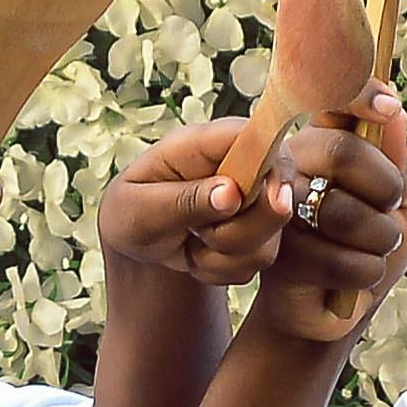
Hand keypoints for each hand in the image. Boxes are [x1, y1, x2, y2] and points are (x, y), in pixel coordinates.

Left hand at [92, 118, 270, 295]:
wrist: (133, 243)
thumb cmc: (129, 213)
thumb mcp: (138, 208)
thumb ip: (182, 200)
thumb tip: (231, 193)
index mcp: (204, 144)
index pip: (258, 136)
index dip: (272, 164)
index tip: (270, 199)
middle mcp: (237, 167)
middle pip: (277, 193)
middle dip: (240, 230)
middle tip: (198, 233)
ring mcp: (252, 201)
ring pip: (270, 237)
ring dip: (225, 255)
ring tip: (190, 243)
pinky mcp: (257, 233)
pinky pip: (257, 262)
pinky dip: (223, 270)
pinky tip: (199, 255)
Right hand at [236, 99, 406, 362]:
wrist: (333, 310)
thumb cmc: (368, 250)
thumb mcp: (401, 204)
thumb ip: (397, 162)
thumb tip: (395, 114)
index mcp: (321, 143)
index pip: (333, 101)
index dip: (359, 93)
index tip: (390, 105)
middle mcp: (291, 166)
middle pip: (343, 153)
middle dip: (384, 191)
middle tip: (388, 214)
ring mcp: (279, 209)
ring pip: (344, 212)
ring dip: (379, 242)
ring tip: (369, 253)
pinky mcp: (277, 253)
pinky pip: (338, 257)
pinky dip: (363, 274)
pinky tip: (350, 279)